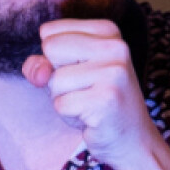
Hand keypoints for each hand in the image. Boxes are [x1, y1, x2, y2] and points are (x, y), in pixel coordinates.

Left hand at [22, 18, 156, 166]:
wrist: (132, 139)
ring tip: (88, 104)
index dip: (54, 58)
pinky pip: (61, 104)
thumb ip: (42, 64)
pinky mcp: (107, 100)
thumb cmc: (95, 102)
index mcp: (107, 30)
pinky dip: (69, 116)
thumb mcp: (67, 73)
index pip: (49, 32)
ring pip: (54, 80)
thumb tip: (38, 72)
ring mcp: (114, 73)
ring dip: (63, 99)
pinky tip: (91, 117)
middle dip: (56, 76)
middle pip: (50, 49)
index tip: (80, 72)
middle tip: (84, 90)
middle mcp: (115, 46)